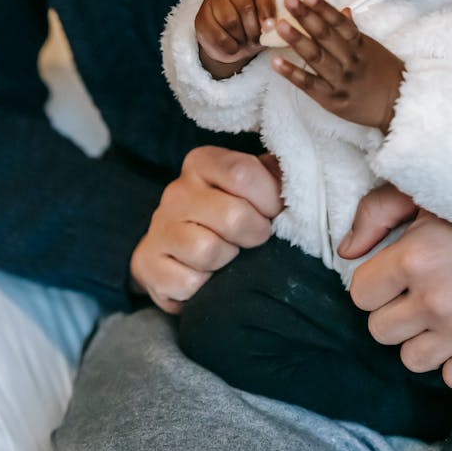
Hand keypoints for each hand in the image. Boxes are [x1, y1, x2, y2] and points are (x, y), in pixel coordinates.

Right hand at [130, 145, 283, 313]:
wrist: (180, 250)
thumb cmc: (230, 214)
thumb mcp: (255, 187)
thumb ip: (278, 177)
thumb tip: (304, 179)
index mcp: (203, 163)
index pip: (243, 173)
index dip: (269, 200)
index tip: (273, 212)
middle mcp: (176, 190)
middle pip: (232, 215)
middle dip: (254, 235)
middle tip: (252, 239)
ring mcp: (159, 227)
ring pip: (207, 250)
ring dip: (227, 260)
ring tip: (227, 255)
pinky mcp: (147, 263)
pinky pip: (187, 283)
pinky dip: (203, 287)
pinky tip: (204, 276)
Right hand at [195, 0, 275, 78]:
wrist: (230, 40)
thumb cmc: (253, 26)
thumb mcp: (266, 21)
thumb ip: (272, 20)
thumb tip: (273, 26)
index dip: (267, 12)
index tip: (270, 28)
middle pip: (245, 8)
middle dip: (254, 29)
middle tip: (256, 39)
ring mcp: (213, 0)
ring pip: (230, 21)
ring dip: (241, 38)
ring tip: (245, 42)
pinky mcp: (201, 18)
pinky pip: (218, 35)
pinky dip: (230, 46)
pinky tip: (234, 47)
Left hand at [268, 0, 403, 131]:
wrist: (398, 106)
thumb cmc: (384, 74)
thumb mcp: (373, 49)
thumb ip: (354, 31)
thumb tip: (343, 10)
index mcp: (360, 46)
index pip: (340, 23)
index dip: (323, 8)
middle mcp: (350, 61)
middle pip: (326, 36)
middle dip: (306, 17)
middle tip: (288, 0)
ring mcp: (340, 80)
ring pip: (316, 57)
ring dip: (296, 39)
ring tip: (279, 25)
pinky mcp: (331, 99)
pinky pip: (309, 85)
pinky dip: (292, 73)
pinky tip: (275, 62)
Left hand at [343, 185, 451, 389]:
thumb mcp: (428, 196)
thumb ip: (377, 213)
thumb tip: (346, 251)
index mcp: (415, 257)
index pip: (360, 295)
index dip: (374, 287)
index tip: (393, 280)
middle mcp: (436, 299)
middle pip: (380, 331)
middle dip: (395, 314)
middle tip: (420, 296)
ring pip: (412, 360)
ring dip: (424, 340)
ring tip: (447, 314)